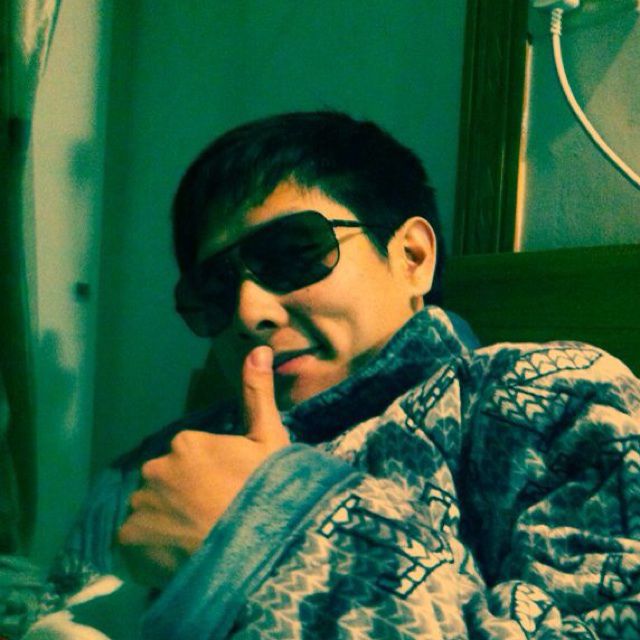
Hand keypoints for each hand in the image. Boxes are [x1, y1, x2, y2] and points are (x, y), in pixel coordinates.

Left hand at [117, 346, 289, 586]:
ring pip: (150, 511)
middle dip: (182, 497)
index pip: (189, 458)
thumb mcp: (269, 440)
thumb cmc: (267, 490)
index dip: (209, 478)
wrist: (258, 548)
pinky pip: (136, 543)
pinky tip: (178, 556)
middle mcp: (155, 468)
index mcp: (186, 442)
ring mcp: (139, 507)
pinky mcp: (127, 542)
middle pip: (166, 483)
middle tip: (213, 519)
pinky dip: (151, 549)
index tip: (227, 493)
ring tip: (197, 541)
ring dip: (166, 523)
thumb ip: (256, 394)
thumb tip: (258, 349)